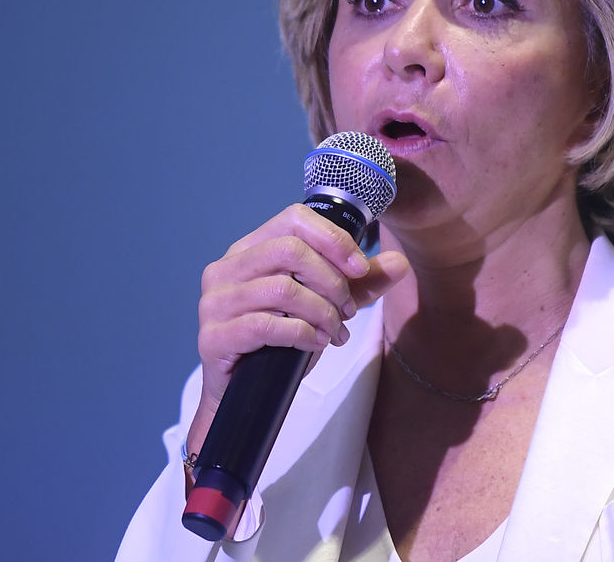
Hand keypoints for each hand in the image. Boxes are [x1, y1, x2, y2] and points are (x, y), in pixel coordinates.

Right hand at [187, 204, 409, 452]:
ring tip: (334, 332)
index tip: (360, 267)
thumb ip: (360, 284)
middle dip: (331, 281)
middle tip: (348, 310)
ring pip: (282, 289)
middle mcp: (226, 268)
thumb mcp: (326, 305)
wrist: (245, 394)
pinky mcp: (213, 336)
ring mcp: (215, 302)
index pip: (293, 218)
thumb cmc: (280, 342)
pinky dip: (302, 334)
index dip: (333, 239)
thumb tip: (400, 264)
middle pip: (290, 250)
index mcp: (249, 249)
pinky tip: (315, 344)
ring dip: (321, 312)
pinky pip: (266, 326)